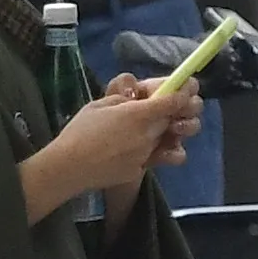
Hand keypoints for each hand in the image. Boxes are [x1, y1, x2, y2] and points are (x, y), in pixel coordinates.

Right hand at [20, 74, 202, 219]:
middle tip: (166, 109)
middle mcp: (148, 134)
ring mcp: (147, 154)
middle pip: (173, 120)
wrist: (70, 167)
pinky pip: (157, 157)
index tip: (187, 89)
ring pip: (168, 139)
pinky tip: (138, 150)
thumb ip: (123, 100)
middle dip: (174, 113)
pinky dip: (153, 152)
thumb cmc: (80, 131)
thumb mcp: (99, 105)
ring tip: (151, 131)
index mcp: (138, 114)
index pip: (172, 102)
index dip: (183, 94)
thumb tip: (136, 101)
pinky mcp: (141, 169)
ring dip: (165, 133)